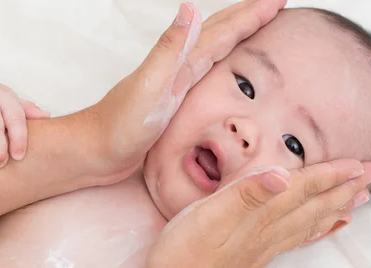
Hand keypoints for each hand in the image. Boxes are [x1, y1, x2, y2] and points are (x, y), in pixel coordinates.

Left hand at [73, 0, 286, 184]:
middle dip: (248, 16)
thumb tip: (190, 8)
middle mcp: (180, 67)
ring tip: (256, 25)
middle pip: (220, 32)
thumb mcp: (148, 87)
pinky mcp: (174, 99)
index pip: (223, 30)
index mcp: (181, 62)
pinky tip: (224, 64)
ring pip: (215, 49)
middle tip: (274, 4)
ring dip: (237, 33)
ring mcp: (177, 82)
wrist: (96, 150)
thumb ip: (170, 50)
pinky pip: (207, 72)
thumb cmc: (119, 126)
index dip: (251, 14)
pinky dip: (222, 61)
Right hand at [136, 160, 370, 267]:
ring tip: (357, 201)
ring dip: (334, 210)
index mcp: (258, 218)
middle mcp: (267, 235)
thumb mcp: (205, 218)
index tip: (361, 164)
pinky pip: (295, 241)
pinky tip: (320, 231)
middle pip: (313, 208)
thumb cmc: (179, 257)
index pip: (302, 191)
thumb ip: (244, 195)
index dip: (331, 175)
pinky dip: (314, 233)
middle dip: (344, 190)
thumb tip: (283, 176)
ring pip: (308, 225)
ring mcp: (261, 249)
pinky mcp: (252, 259)